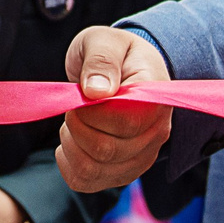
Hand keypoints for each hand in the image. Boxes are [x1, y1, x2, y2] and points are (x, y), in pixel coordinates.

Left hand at [55, 26, 172, 192]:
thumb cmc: (113, 52)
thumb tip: (96, 91)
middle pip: (106, 150)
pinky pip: (85, 182)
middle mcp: (155, 134)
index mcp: (155, 99)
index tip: (82, 94)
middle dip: (76, 125)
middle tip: (75, 105)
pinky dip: (68, 162)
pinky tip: (72, 140)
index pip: (125, 122)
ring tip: (74, 122)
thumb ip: (101, 59)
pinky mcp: (121, 172)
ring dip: (70, 144)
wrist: (120, 68)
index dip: (92, 112)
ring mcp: (140, 157)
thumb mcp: (103, 40)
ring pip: (93, 171)